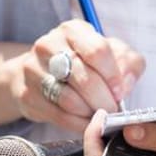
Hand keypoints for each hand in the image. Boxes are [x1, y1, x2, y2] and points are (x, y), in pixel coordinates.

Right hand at [5, 19, 144, 132]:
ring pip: (69, 100)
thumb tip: (126, 82)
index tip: (120, 92)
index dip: (113, 76)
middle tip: (113, 110)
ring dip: (90, 113)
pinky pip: (58, 116)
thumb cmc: (83, 63)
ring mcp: (33, 70)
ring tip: (99, 115)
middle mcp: (48, 45)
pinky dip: (78, 124)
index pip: (97, 51)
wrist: (39, 74)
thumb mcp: (111, 54)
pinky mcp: (27, 95)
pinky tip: (86, 122)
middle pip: (84, 78)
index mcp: (72, 30)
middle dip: (104, 100)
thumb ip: (128, 63)